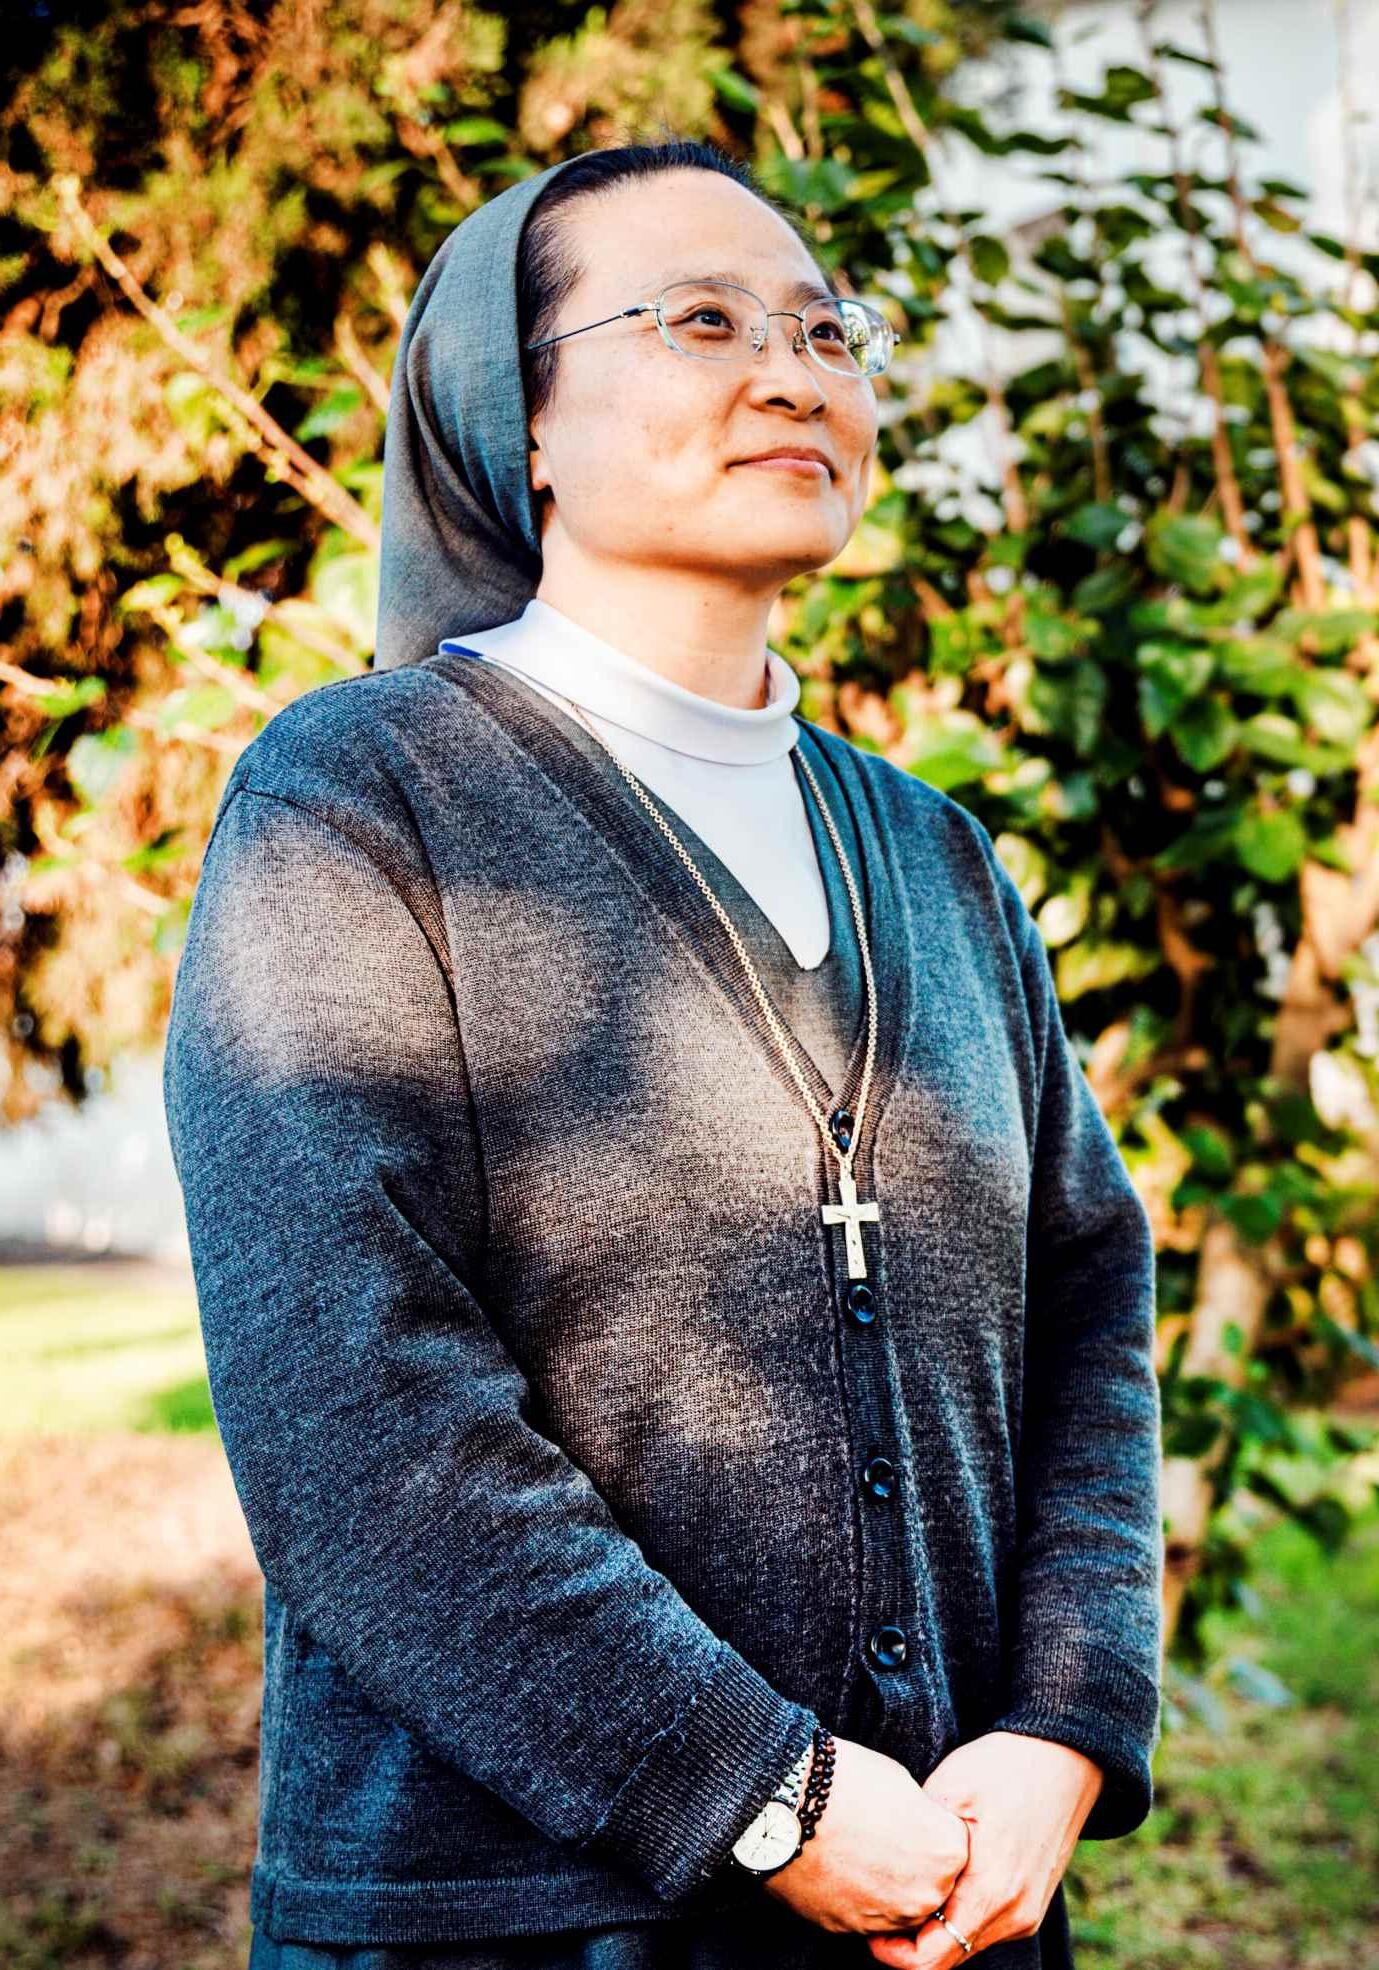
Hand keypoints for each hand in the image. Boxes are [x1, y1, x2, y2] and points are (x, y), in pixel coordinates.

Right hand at [761, 1735, 969, 1935]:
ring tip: (856, 1850)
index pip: (951, 1847)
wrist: (790, 1802)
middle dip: (911, 1864)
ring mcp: (890, 1917)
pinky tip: (837, 1866)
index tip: (905, 1817)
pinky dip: (856, 1896)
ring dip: (885, 1885)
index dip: (927, 1829)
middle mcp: (927, 1894)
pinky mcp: (852, 1929)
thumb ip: (923, 1818)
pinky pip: (864, 1916)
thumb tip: (919, 1829)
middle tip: (880, 1836)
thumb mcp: (902, 1784)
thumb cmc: (848, 1781)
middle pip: (930, 1883)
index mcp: (948, 1853)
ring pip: (898, 1906)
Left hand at [864, 1732, 1104, 1966]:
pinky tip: (941, 1883)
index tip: (870, 1926)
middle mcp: (1014, 1916)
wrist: (1066, 1758)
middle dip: (910, 1943)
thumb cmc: (1004, 1767)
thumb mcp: (948, 1791)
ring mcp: (1027, 1914)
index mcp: (989, 1893)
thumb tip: (885, 1869)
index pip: (931, 1960)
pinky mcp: (1032, 1904)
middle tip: (883, 1907)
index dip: (893, 1954)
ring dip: (936, 1930)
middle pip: (948, 1958)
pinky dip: (959, 1917)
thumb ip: (919, 1842)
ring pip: (967, 1943)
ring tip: (910, 1889)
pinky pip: (986, 1928)